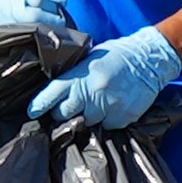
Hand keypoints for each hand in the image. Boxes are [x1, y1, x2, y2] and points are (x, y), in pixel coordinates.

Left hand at [33, 26, 181, 133]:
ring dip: (88, 116)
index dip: (39, 104)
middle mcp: (92, 91)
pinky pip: (107, 126)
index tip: (32, 112)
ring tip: (96, 104)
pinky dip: (107, 120)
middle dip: (62, 114)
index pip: (52, 93)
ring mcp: (108, 106)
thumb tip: (56, 91)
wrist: (149, 59)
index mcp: (80, 75)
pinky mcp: (122, 117)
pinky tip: (112, 107)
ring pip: (87, 122)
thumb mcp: (90, 59)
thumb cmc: (116, 56)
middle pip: (64, 114)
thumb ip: (74, 75)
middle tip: (66, 110)